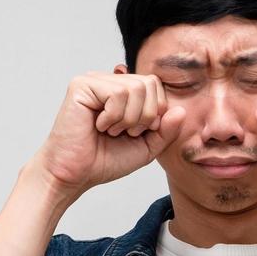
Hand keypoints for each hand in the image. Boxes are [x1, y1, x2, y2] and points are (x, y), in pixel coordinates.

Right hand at [35, 72, 188, 194]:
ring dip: (128, 119)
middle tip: (124, 132)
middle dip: (145, 116)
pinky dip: (113, 117)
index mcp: (123, 91)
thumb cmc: (104, 160)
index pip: (156, 86)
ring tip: (110, 130)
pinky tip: (98, 126)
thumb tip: (180, 110)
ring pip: (136, 88)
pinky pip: (117, 94)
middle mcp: (108, 81)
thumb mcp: (145, 147)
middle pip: (149, 83)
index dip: (155, 113)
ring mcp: (94, 80)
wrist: (75, 175)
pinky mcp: (81, 85)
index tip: (135, 133)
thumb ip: (166, 130)